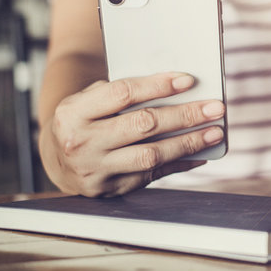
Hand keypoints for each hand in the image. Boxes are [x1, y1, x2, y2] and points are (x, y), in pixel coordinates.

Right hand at [39, 72, 224, 196]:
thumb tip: (175, 87)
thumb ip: (120, 93)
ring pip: (151, 155)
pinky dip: (180, 164)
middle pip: (143, 125)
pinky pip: (153, 176)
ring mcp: (96, 170)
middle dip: (185, 115)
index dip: (158, 86)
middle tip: (215, 108)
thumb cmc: (82, 120)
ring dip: (188, 143)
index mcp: (73, 113)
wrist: (56, 159)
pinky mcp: (110, 189)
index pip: (123, 94)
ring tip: (215, 132)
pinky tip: (200, 154)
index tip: (188, 81)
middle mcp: (82, 143)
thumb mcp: (87, 100)